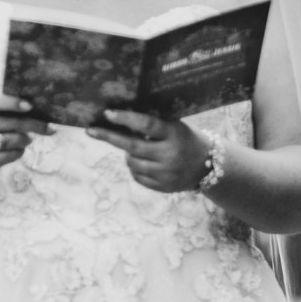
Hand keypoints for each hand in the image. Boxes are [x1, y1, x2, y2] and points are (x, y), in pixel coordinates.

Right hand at [0, 95, 49, 175]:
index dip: (13, 104)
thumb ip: (9, 113)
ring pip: (15, 140)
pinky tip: (16, 150)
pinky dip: (19, 152)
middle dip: (36, 126)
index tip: (30, 106)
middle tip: (51, 129)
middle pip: (14, 124)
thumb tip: (39, 114)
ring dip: (26, 140)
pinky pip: (12, 155)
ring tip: (26, 140)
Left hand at [89, 110, 213, 192]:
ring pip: (131, 163)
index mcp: (174, 134)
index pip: (146, 124)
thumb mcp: (175, 126)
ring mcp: (166, 173)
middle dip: (109, 137)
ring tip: (137, 150)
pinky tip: (145, 162)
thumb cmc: (185, 139)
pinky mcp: (163, 187)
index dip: (126, 119)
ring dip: (127, 154)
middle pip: (132, 147)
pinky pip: (137, 176)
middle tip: (91, 131)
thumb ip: (153, 126)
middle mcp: (170, 154)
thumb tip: (118, 119)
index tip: (107, 114)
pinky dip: (135, 167)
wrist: (209, 165)